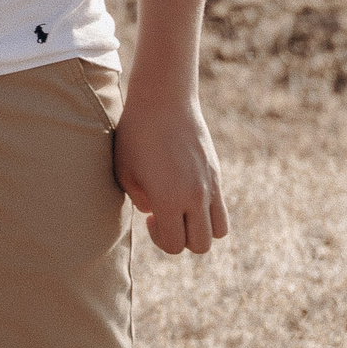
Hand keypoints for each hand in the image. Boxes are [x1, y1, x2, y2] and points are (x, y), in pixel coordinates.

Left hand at [115, 88, 228, 254]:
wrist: (163, 102)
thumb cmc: (135, 134)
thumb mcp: (124, 170)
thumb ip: (138, 199)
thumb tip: (154, 212)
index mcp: (168, 199)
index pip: (173, 244)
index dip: (160, 239)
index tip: (150, 217)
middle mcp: (194, 197)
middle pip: (201, 245)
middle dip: (181, 239)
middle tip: (165, 215)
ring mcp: (210, 186)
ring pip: (219, 232)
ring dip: (200, 229)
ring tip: (181, 208)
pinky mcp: (217, 175)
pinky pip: (222, 209)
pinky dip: (208, 212)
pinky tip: (187, 191)